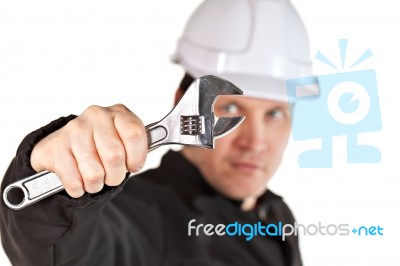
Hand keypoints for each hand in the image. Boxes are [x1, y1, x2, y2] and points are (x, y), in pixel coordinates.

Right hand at [30, 104, 146, 197]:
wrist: (63, 147)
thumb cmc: (101, 147)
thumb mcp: (124, 141)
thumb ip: (136, 147)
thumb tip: (139, 162)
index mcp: (119, 113)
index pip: (135, 134)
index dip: (137, 158)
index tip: (133, 165)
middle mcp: (97, 116)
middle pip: (115, 156)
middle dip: (115, 176)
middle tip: (111, 175)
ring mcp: (74, 129)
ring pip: (94, 172)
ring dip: (96, 184)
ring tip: (94, 177)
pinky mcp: (56, 146)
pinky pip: (75, 181)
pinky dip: (79, 188)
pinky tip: (79, 179)